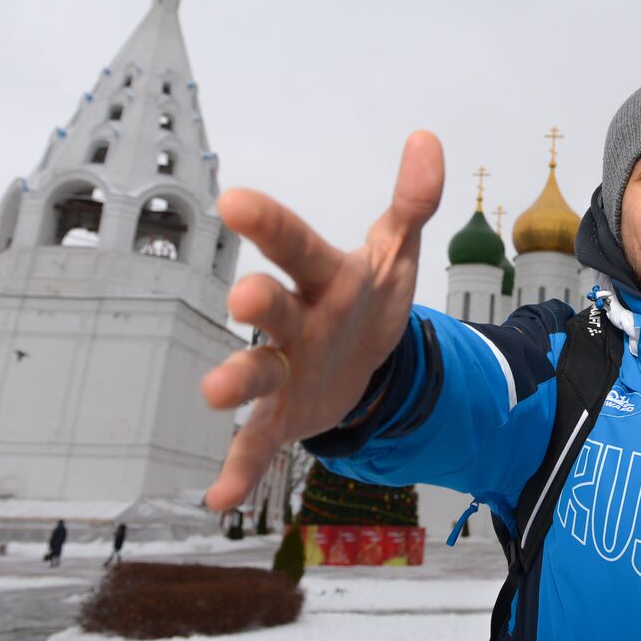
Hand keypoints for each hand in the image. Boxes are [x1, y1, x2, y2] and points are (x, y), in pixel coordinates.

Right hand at [200, 131, 443, 511]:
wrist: (362, 364)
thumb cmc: (368, 298)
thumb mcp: (396, 253)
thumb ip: (412, 202)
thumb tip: (427, 139)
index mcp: (324, 277)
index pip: (298, 245)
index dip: (271, 224)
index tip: (235, 199)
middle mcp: (294, 321)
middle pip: (274, 308)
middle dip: (259, 302)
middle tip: (244, 298)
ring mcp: (283, 370)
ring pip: (256, 374)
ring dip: (236, 381)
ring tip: (214, 392)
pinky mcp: (283, 417)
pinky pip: (257, 445)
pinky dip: (239, 470)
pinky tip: (218, 500)